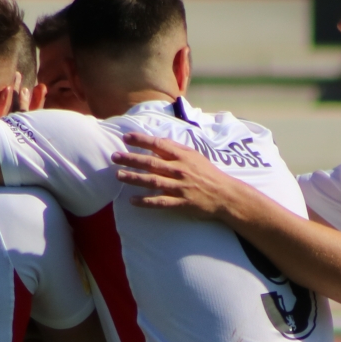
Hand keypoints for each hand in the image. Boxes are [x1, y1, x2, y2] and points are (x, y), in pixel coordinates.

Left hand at [112, 133, 265, 222]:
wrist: (225, 195)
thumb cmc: (209, 174)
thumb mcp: (195, 156)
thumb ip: (177, 149)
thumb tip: (158, 141)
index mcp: (183, 156)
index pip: (158, 145)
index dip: (141, 140)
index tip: (126, 138)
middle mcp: (179, 170)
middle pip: (151, 163)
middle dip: (131, 159)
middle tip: (115, 157)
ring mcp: (180, 187)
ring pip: (153, 182)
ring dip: (134, 178)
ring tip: (119, 175)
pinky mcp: (181, 203)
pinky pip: (160, 202)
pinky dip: (146, 202)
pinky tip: (132, 201)